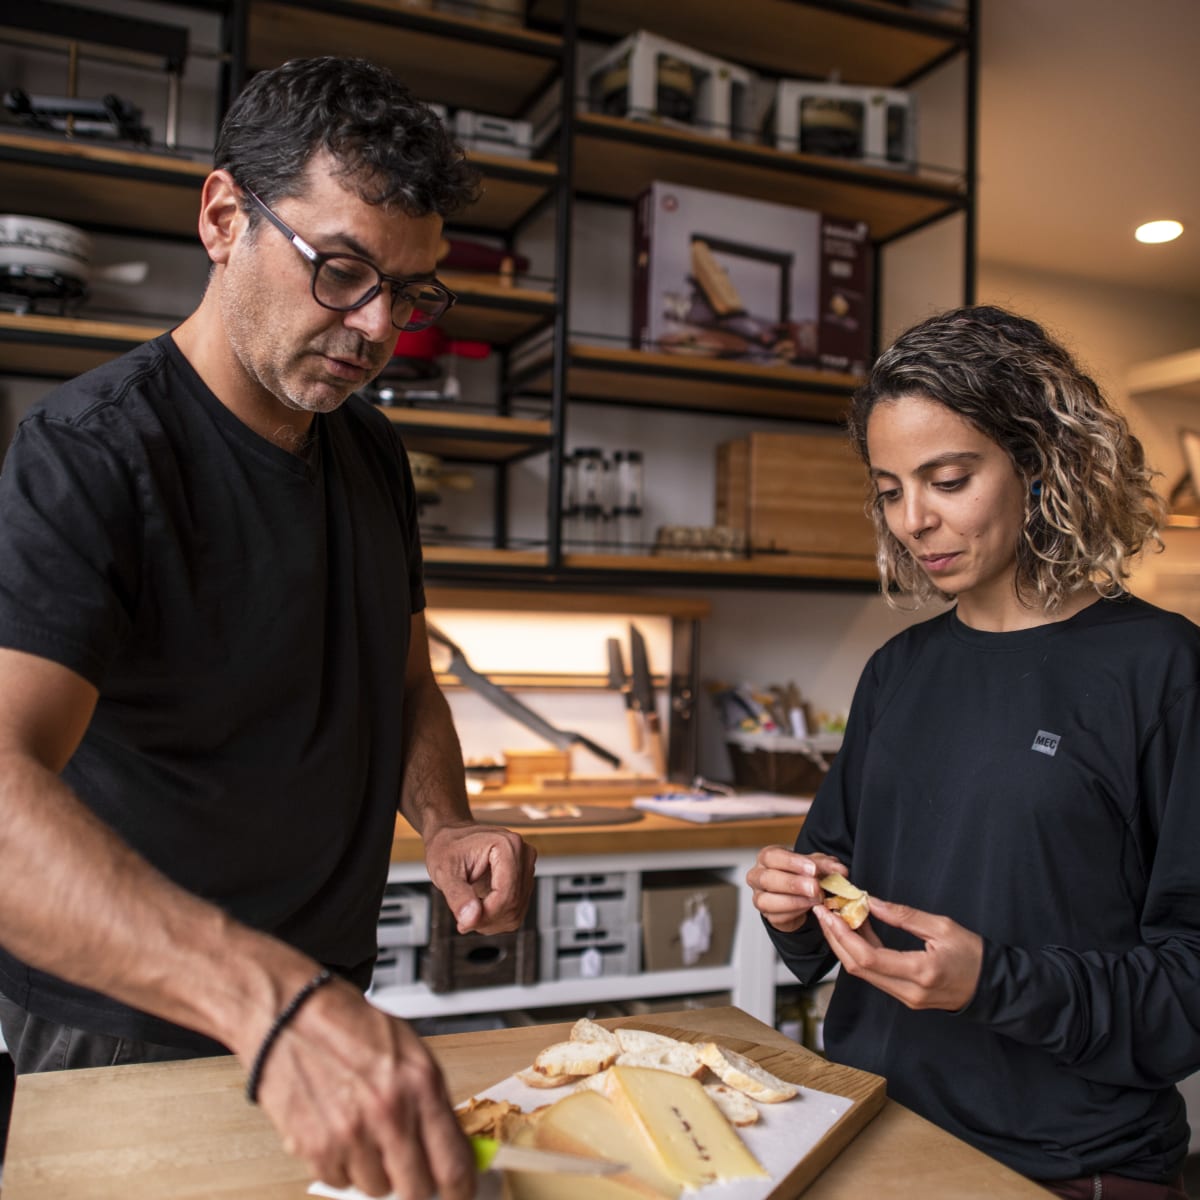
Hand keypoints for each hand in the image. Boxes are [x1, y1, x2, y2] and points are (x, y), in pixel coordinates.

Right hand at [254, 975, 473, 1198]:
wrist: (292, 1018)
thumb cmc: (351, 1027)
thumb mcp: (411, 1051)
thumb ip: (433, 1101)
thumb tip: (453, 1144)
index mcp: (421, 1085)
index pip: (453, 1164)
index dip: (462, 1188)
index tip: (462, 1192)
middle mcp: (388, 1114)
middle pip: (417, 1190)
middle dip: (418, 1183)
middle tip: (412, 1166)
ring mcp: (351, 1135)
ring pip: (378, 1190)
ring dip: (377, 1172)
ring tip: (367, 1133)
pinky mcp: (315, 1148)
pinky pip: (341, 1183)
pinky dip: (344, 1167)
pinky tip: (341, 1132)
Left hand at [424, 820, 536, 933]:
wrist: (450, 839)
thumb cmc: (446, 848)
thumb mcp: (444, 871)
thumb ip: (458, 896)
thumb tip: (470, 919)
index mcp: (507, 846)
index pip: (507, 895)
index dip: (485, 915)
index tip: (463, 922)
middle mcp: (523, 854)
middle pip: (513, 905)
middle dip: (486, 919)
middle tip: (463, 916)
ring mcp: (525, 868)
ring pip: (516, 912)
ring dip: (491, 921)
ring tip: (469, 908)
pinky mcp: (523, 880)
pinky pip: (516, 912)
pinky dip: (496, 918)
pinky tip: (480, 907)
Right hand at [746, 845, 851, 933]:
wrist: (799, 895)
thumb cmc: (803, 875)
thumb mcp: (815, 865)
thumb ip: (826, 866)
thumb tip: (841, 871)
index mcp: (767, 857)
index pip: (772, 856)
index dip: (792, 863)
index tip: (812, 869)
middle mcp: (758, 875)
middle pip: (767, 878)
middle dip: (793, 884)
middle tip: (815, 887)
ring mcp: (759, 896)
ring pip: (766, 900)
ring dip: (793, 901)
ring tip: (814, 900)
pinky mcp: (767, 915)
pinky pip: (776, 916)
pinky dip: (794, 913)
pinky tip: (808, 909)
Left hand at [814, 895, 982, 1011]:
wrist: (993, 987)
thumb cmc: (973, 954)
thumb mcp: (942, 927)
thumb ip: (904, 916)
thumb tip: (871, 901)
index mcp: (920, 972)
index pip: (868, 957)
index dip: (843, 934)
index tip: (829, 913)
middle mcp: (908, 991)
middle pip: (857, 967)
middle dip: (836, 938)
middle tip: (823, 911)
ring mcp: (906, 998)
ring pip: (863, 973)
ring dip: (845, 945)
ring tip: (835, 917)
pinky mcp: (905, 997)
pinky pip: (875, 975)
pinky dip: (860, 953)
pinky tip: (856, 932)